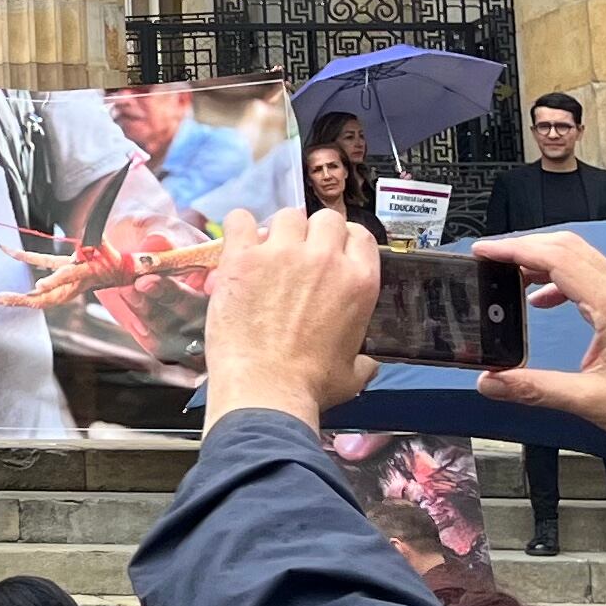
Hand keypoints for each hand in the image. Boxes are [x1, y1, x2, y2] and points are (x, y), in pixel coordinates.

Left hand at [199, 208, 383, 424]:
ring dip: (278, 231)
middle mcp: (324, 259)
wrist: (265, 389)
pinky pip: (241, 220)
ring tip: (267, 253)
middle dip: (313, 233)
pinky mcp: (243, 257)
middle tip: (298, 254)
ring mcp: (282, 254)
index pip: (359, 234)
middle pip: (324, 219)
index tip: (330, 252)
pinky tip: (238, 243)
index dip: (343, 241)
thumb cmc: (309, 385)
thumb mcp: (353, 375)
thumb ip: (363, 361)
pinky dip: (239, 227)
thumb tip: (368, 364)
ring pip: (286, 216)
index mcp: (359, 281)